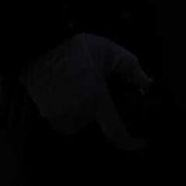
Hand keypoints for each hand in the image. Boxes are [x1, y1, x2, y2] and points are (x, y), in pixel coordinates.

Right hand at [19, 33, 152, 150]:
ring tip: (80, 92)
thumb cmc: (75, 48)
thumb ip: (130, 68)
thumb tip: (147, 84)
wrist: (38, 44)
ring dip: (83, 112)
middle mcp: (78, 113)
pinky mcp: (44, 110)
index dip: (130, 142)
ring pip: (78, 122)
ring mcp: (59, 114)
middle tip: (98, 93)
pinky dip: (66, 110)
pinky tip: (65, 93)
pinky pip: (61, 118)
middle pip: (96, 122)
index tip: (140, 140)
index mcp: (97, 100)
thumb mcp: (108, 51)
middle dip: (100, 112)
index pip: (116, 133)